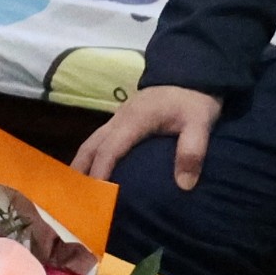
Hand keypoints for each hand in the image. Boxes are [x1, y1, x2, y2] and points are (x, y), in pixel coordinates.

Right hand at [75, 83, 221, 190]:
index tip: (94, 197)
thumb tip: (184, 185)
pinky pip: (98, 141)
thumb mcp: (200, 123)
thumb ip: (192, 150)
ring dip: (81, 165)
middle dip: (81, 172)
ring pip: (90, 143)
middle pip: (91, 147)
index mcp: (135, 120)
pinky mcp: (120, 121)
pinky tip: (90, 174)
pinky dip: (89, 158)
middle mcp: (119, 119)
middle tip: (75, 200)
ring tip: (75, 192)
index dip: (100, 173)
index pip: (110, 149)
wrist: (190, 74)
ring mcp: (117, 119)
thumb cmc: (194, 101)